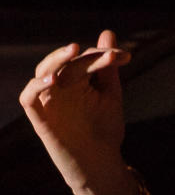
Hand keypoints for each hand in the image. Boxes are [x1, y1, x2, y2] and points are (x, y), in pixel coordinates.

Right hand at [19, 30, 131, 194]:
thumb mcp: (110, 94)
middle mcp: (60, 87)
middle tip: (110, 55)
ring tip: (74, 50)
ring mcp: (49, 101)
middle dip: (87, 55)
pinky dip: (36, 85)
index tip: (126, 56)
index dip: (103, 54)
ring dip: (56, 59)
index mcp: (77, 80)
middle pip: (66, 62)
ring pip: (43, 72)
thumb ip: (107, 67)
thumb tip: (107, 32)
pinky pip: (29, 98)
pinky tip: (53, 79)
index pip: (84, 58)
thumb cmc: (104, 129)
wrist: (100, 162)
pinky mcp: (39, 117)